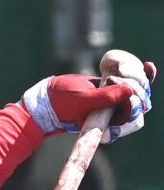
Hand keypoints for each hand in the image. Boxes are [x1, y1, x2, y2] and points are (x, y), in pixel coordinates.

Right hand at [22, 60, 154, 143]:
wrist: (46, 100)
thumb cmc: (62, 102)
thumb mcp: (83, 99)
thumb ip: (106, 97)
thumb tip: (131, 90)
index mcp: (109, 121)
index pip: (133, 109)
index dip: (138, 95)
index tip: (134, 80)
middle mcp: (113, 113)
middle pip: (138, 99)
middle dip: (138, 82)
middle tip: (130, 69)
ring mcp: (111, 102)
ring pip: (135, 90)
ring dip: (137, 76)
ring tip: (127, 66)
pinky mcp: (108, 90)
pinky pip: (129, 83)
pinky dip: (137, 74)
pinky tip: (145, 65)